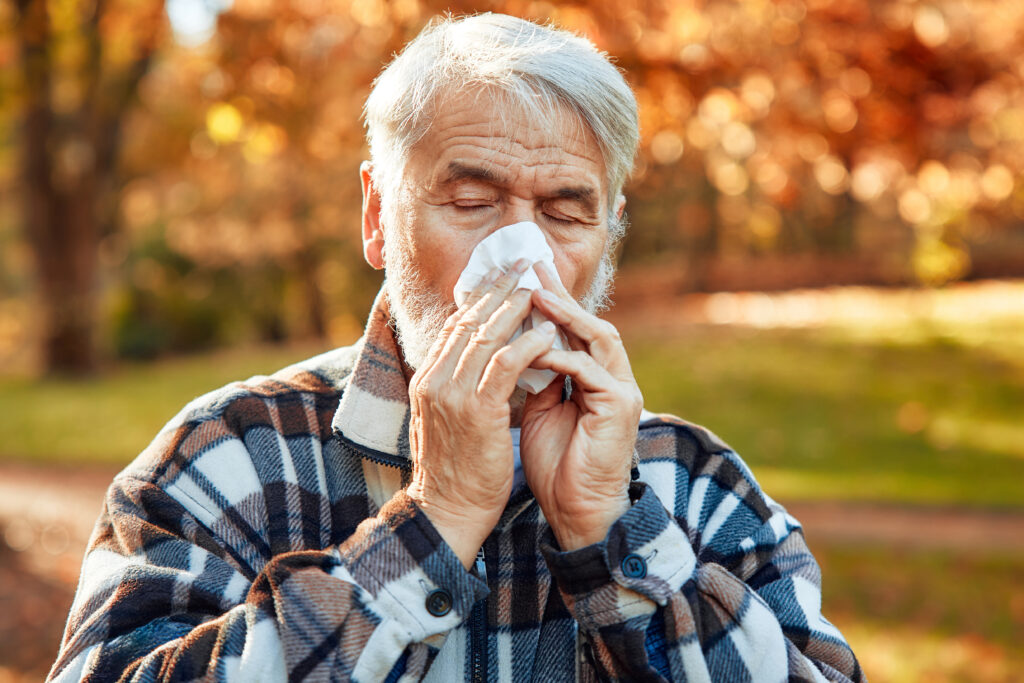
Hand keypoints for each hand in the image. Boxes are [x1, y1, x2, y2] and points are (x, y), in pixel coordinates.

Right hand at [404, 258, 557, 567]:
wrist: (447, 512)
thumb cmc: (455, 471)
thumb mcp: (448, 421)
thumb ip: (458, 388)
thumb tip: (481, 362)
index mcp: (426, 380)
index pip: (455, 327)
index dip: (482, 299)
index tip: (505, 280)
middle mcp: (433, 380)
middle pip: (469, 321)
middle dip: (499, 292)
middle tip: (525, 269)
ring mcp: (451, 393)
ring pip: (486, 336)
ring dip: (515, 310)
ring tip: (540, 291)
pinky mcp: (476, 410)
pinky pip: (504, 365)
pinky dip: (527, 345)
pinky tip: (547, 334)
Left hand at [520, 263, 642, 550]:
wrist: (575, 510)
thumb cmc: (556, 464)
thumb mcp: (540, 410)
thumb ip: (537, 377)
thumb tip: (516, 346)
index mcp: (595, 379)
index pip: (574, 330)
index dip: (550, 303)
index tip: (521, 278)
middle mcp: (613, 379)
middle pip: (590, 323)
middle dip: (560, 296)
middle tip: (531, 269)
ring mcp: (622, 391)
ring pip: (598, 337)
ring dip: (565, 316)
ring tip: (535, 295)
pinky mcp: (620, 407)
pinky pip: (589, 370)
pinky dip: (560, 357)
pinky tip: (534, 349)